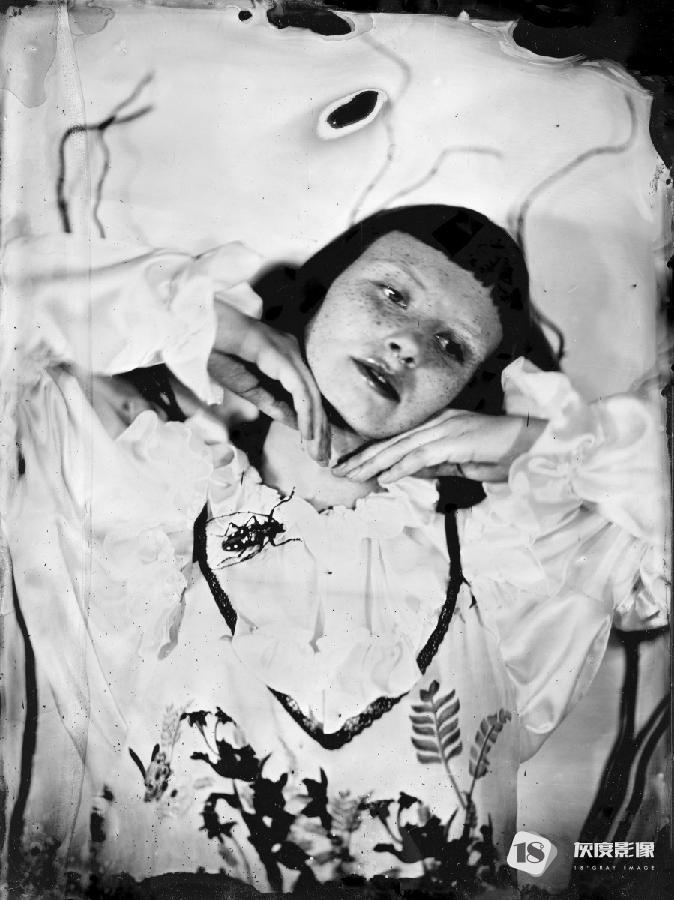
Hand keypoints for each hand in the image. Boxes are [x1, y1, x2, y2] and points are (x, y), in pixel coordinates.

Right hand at [210, 300, 329, 463]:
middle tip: (323, 460)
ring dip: (316, 428)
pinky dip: (306, 416)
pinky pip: (301, 392)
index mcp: (287, 358)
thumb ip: (273, 403)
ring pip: (312, 397)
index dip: (315, 424)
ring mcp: (291, 353)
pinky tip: (307, 435)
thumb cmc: (219, 354)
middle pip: (316, 397)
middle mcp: (295, 354)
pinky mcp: (285, 358)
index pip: (309, 395)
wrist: (201, 332)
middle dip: (321, 431)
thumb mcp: (250, 388)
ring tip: (317, 453)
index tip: (318, 450)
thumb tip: (295, 423)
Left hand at [331, 408, 545, 483]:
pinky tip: (382, 478)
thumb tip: (410, 471)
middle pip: (391, 441)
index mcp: (438, 423)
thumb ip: (437, 464)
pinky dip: (400, 467)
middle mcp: (438, 422)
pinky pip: (421, 457)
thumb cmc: (502, 454)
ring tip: (350, 475)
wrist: (533, 447)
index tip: (349, 464)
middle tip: (337, 470)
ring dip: (372, 463)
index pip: (397, 438)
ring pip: (400, 448)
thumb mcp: (462, 462)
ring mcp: (446, 430)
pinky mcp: (455, 441)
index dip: (371, 451)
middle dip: (362, 457)